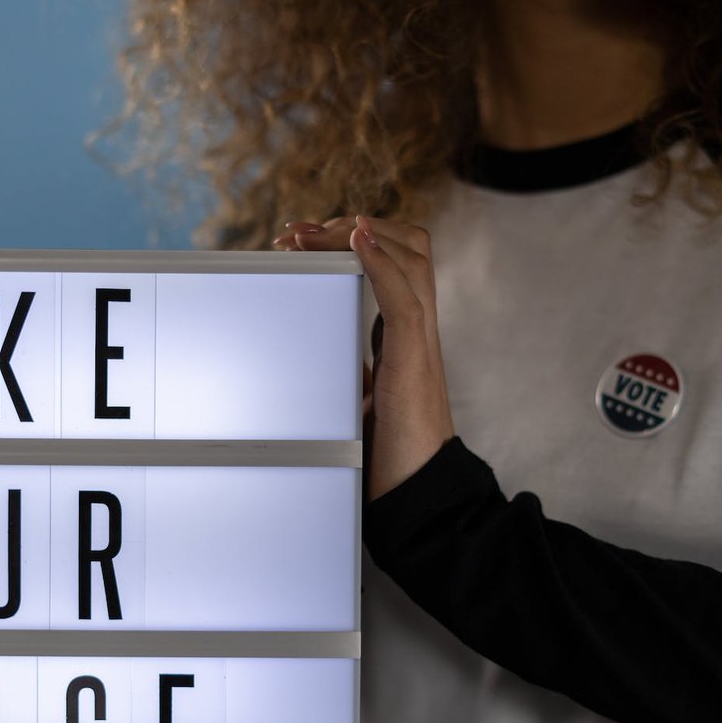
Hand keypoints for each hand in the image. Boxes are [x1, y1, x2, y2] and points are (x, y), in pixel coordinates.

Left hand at [274, 215, 454, 499]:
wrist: (418, 496)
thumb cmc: (392, 458)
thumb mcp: (362, 404)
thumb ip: (352, 376)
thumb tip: (326, 363)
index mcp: (405, 337)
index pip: (396, 262)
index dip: (355, 240)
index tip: (303, 240)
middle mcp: (419, 331)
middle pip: (411, 245)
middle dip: (354, 226)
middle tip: (300, 233)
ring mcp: (421, 343)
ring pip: (414, 257)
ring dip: (360, 234)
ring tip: (312, 233)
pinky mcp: (415, 363)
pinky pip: (405, 298)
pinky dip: (381, 262)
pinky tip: (358, 241)